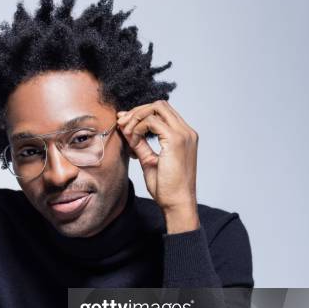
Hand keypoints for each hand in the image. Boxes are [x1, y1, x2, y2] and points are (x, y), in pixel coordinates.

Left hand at [117, 100, 198, 214]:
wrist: (177, 203)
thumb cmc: (166, 187)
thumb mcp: (149, 160)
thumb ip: (139, 143)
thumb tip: (125, 129)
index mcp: (184, 136)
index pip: (163, 112)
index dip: (141, 114)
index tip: (124, 123)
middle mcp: (186, 132)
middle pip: (160, 105)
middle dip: (137, 112)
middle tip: (122, 124)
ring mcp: (183, 134)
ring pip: (156, 108)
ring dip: (136, 118)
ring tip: (127, 134)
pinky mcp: (176, 140)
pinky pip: (152, 121)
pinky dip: (138, 128)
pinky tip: (134, 142)